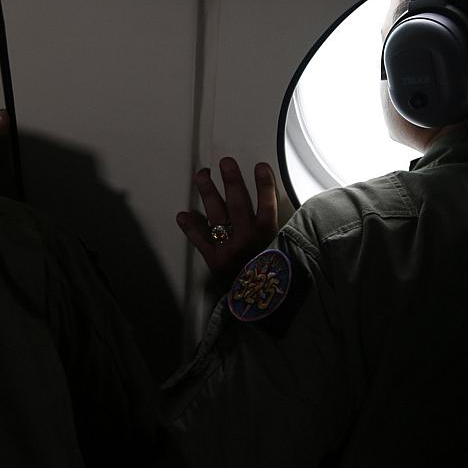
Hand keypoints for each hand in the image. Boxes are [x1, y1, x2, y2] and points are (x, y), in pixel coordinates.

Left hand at [176, 157, 278, 282]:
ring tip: (203, 175)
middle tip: (225, 162)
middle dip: (232, 181)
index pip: (267, 205)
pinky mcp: (214, 260)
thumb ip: (282, 230)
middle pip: (238, 204)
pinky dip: (191, 228)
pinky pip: (200, 241)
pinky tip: (183, 215)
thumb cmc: (273, 274)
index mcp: (268, 237)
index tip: (260, 166)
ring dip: (209, 193)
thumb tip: (283, 205)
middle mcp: (247, 240)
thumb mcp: (284, 250)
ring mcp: (228, 249)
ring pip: (217, 216)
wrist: (259, 305)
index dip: (264, 185)